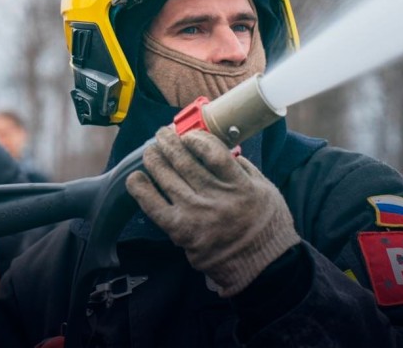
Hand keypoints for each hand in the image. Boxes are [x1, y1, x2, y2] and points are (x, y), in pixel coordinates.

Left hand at [126, 127, 299, 296]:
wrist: (264, 268)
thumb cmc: (266, 227)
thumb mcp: (266, 190)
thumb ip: (244, 168)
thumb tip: (222, 149)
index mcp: (240, 186)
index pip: (212, 153)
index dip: (196, 138)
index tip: (188, 134)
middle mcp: (216, 198)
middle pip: (184, 162)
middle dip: (169, 143)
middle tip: (162, 134)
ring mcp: (196, 215)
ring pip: (167, 178)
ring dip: (154, 159)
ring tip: (150, 151)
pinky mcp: (181, 232)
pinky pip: (154, 207)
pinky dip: (142, 190)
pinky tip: (135, 178)